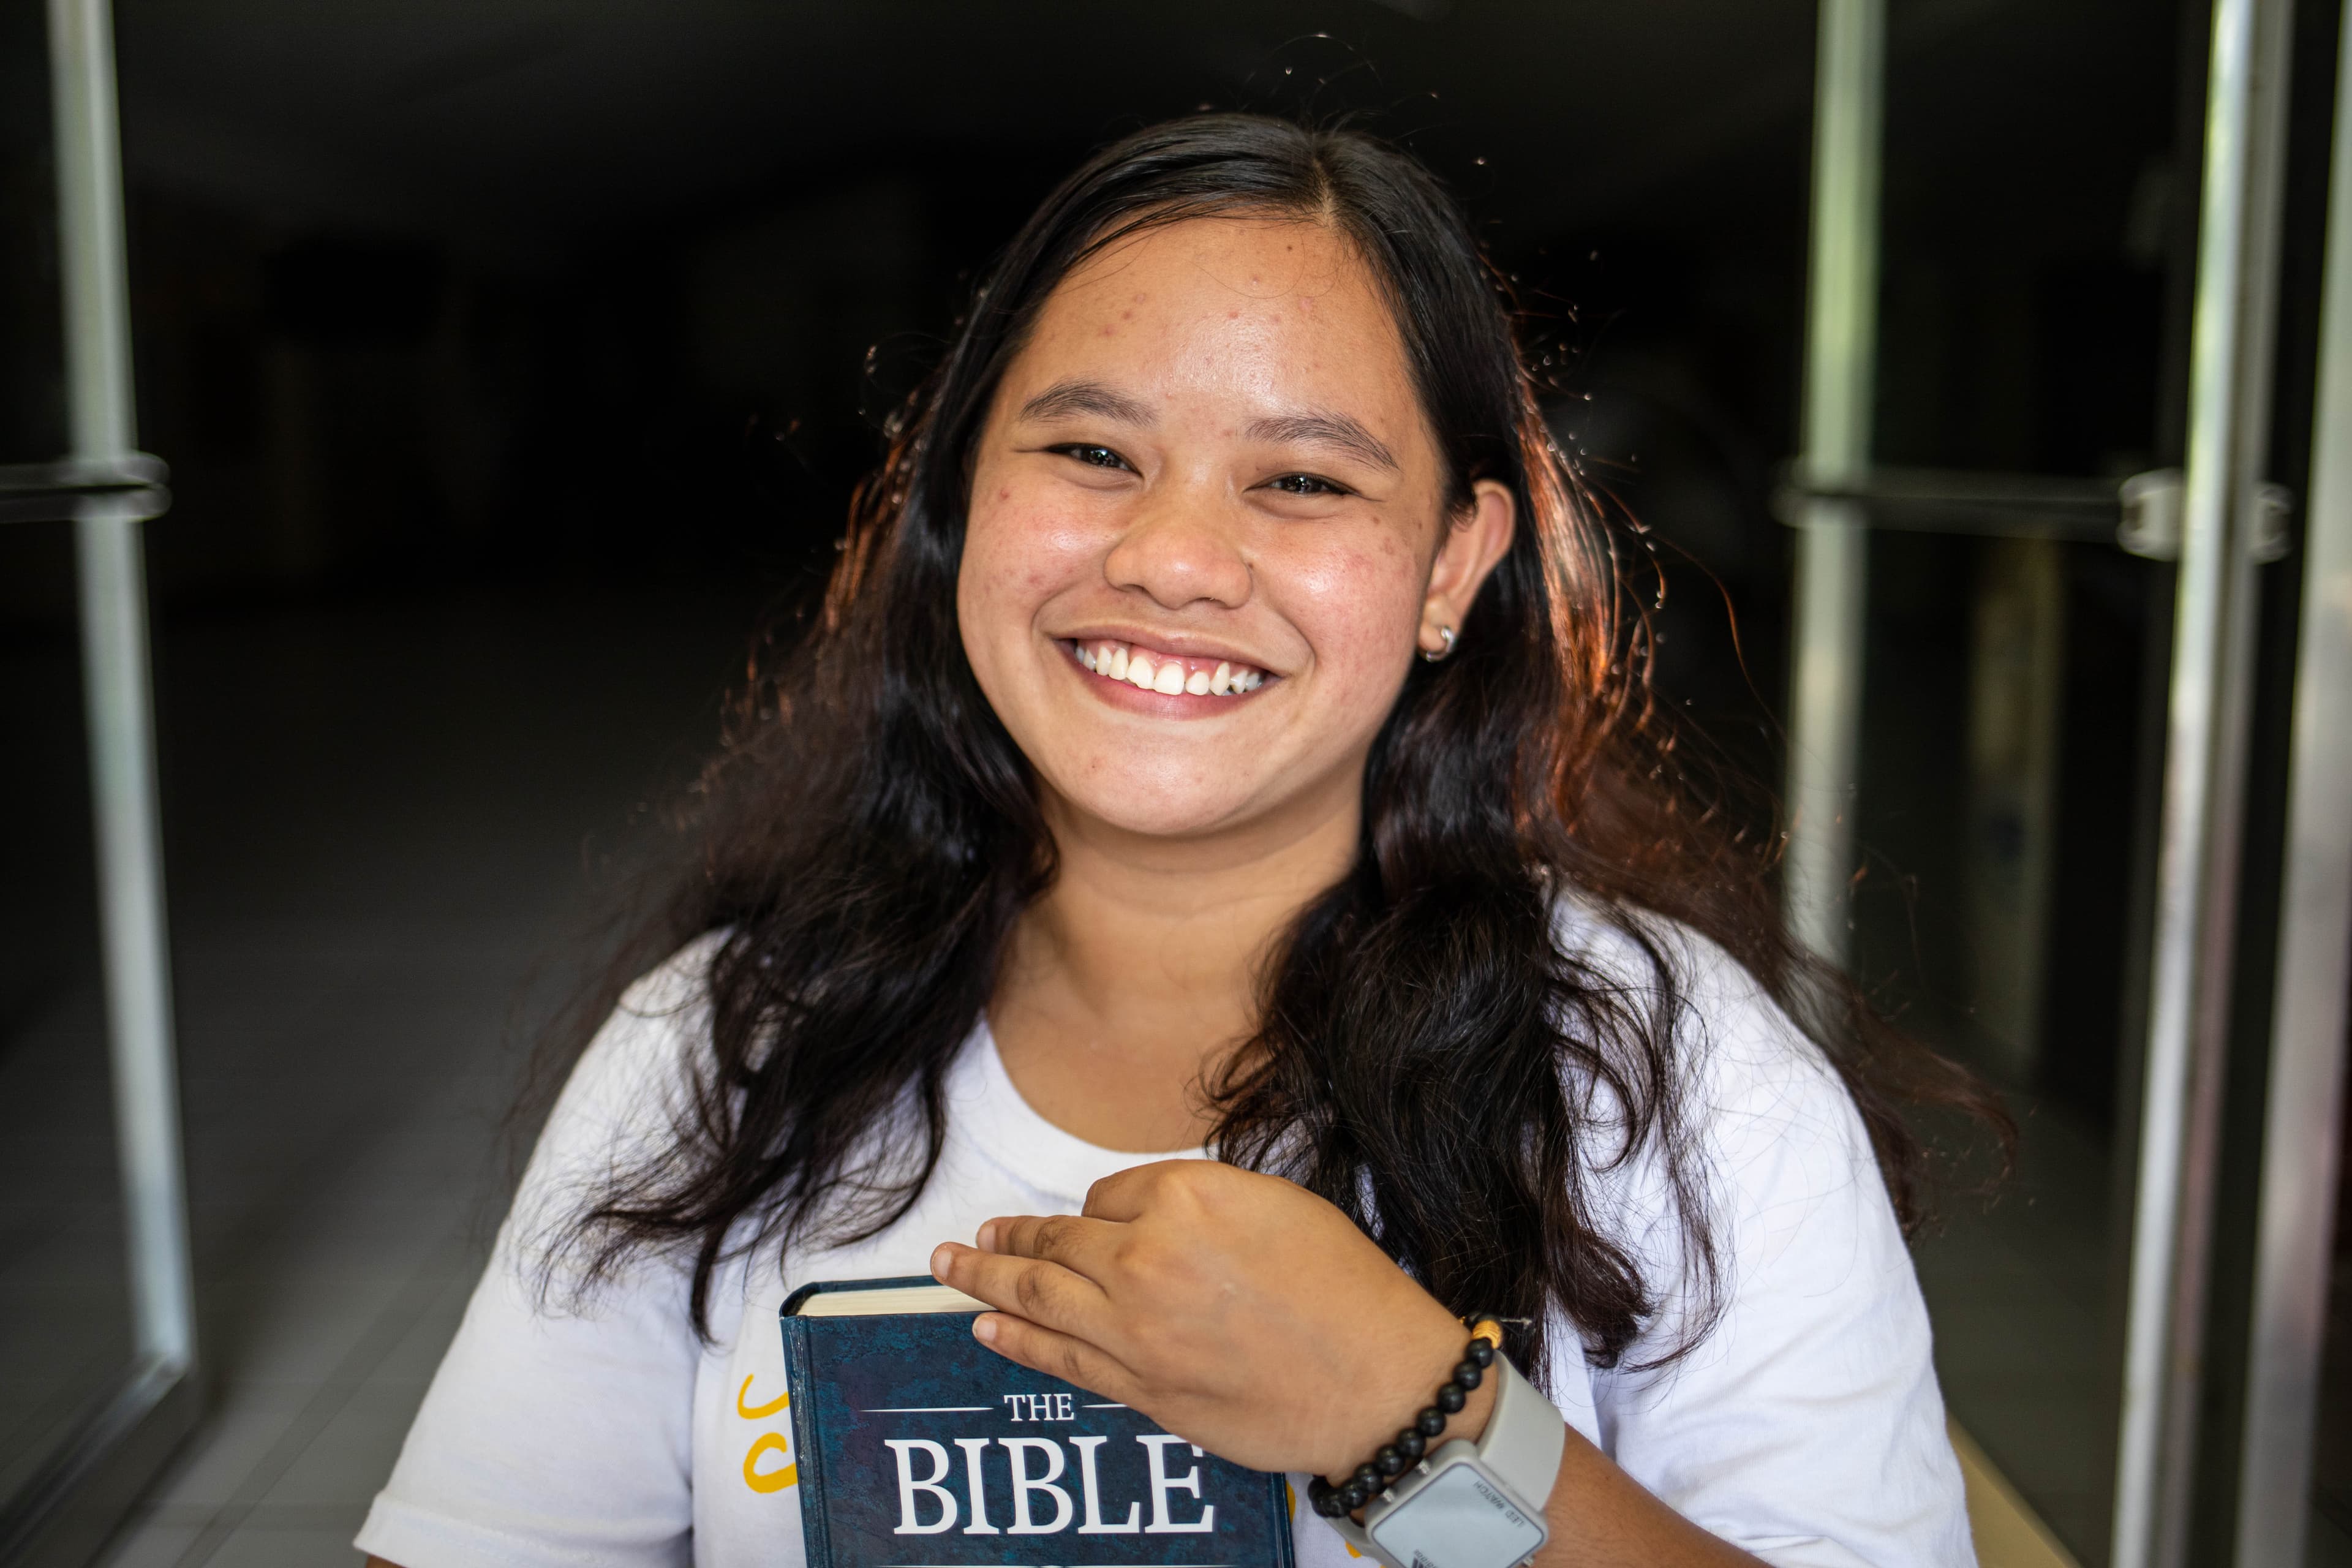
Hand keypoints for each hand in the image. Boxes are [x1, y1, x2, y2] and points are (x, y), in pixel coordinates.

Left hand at [928, 1159, 1492, 1477]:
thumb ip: (1200, 1200)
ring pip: (1039, 1296)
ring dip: (986, 1279)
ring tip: (951, 1266)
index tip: (1098, 1216)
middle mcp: (1145, 1257)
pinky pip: (1059, 1358)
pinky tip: (988, 1326)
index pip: (1108, 1194)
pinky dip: (1016, 1340)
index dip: (1102, 1206)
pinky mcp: (1140, 1387)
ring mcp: (1134, 1328)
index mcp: (1185, 1198)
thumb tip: (1147, 1214)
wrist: (1378, 1381)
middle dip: (1009, 1235)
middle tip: (974, 1234)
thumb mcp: (1277, 1203)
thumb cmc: (1345, 1287)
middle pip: (1057, 1241)